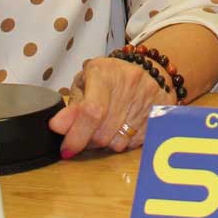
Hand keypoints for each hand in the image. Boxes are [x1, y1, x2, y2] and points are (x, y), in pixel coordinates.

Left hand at [48, 55, 171, 156]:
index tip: (66, 148)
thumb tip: (57, 127)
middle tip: (83, 135)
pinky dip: (122, 141)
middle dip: (87, 142)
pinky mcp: (159, 114)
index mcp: (104, 73)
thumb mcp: (85, 83)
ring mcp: (147, 99)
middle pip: (103, 133)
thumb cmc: (109, 77)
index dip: (76, 135)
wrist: (148, 68)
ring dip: (104, 143)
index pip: (91, 112)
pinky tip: (120, 127)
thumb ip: (71, 106)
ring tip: (103, 127)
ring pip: (117, 142)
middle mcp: (129, 84)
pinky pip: (133, 143)